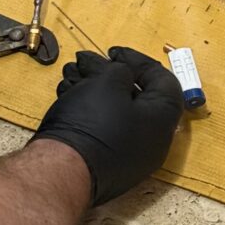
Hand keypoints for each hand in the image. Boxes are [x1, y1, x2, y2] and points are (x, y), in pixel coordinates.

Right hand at [32, 46, 182, 205]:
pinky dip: (88, 107)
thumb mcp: (110, 82)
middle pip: (135, 95)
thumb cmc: (92, 122)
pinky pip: (103, 127)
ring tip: (71, 74)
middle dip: (109, 73)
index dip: (138, 60)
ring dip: (94, 87)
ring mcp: (127, 155)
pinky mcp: (105, 163)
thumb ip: (121, 71)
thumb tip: (121, 75)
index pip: (163, 81)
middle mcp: (150, 141)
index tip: (113, 53)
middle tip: (87, 61)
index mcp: (162, 120)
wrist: (61, 171)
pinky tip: (68, 94)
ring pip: (115, 110)